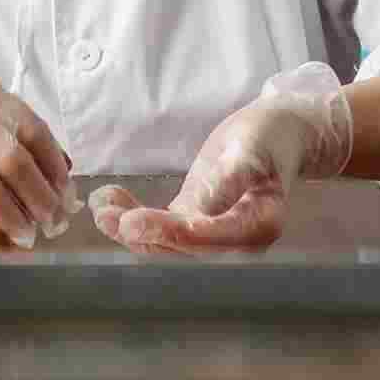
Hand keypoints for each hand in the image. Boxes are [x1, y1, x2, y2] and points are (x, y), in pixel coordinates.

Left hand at [89, 63, 354, 256]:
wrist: (279, 132)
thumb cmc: (268, 136)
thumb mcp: (251, 150)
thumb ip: (229, 181)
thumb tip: (201, 211)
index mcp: (258, 226)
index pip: (207, 237)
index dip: (167, 232)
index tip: (132, 221)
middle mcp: (235, 241)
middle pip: (181, 247)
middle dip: (140, 232)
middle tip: (104, 213)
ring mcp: (213, 234)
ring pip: (165, 241)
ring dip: (129, 227)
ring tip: (100, 205)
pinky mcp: (196, 221)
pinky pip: (162, 228)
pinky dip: (134, 217)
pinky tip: (109, 200)